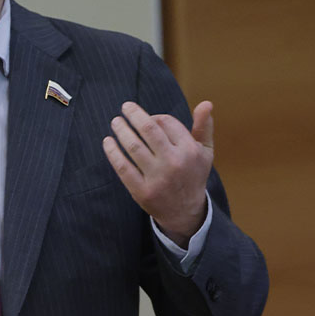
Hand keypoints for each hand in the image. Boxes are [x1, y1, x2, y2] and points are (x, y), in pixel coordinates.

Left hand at [102, 101, 213, 246]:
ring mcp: (158, 178)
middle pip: (149, 130)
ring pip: (133, 146)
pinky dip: (112, 152)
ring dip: (121, 130)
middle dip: (134, 114)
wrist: (185, 212)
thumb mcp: (205, 152)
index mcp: (190, 150)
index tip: (149, 119)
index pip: (166, 122)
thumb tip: (206, 103)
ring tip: (116, 122)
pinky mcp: (142, 191)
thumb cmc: (193, 174)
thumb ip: (204, 127)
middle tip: (125, 107)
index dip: (154, 116)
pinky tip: (108, 141)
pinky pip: (123, 167)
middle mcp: (175, 163)